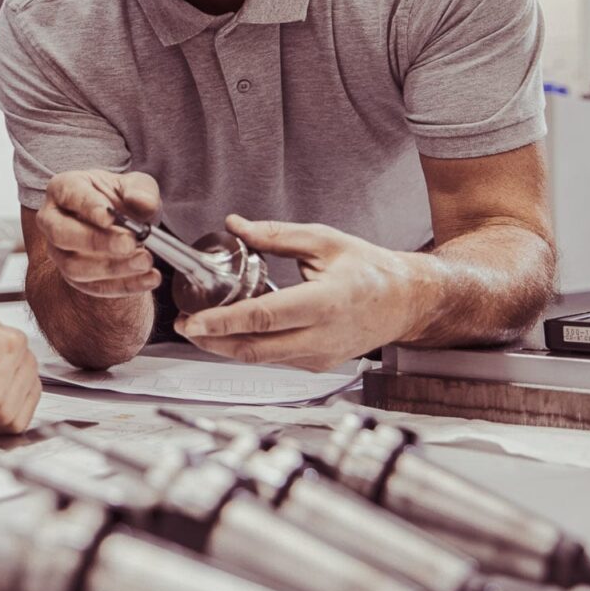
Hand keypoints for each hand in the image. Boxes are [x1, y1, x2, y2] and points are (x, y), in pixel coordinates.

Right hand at [37, 170, 163, 297]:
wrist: (123, 227)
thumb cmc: (122, 199)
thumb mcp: (136, 186)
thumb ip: (141, 191)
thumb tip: (142, 202)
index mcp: (63, 188)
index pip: (69, 194)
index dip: (88, 206)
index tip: (110, 217)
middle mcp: (52, 221)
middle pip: (61, 234)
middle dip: (96, 241)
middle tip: (129, 243)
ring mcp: (59, 252)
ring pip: (74, 266)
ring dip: (112, 268)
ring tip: (145, 261)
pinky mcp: (73, 278)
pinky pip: (93, 287)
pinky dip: (124, 285)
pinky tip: (150, 278)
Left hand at [174, 215, 423, 371]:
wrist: (406, 302)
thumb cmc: (369, 269)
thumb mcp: (324, 241)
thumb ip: (276, 235)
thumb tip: (235, 225)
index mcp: (325, 303)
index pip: (264, 318)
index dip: (224, 322)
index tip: (193, 320)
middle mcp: (322, 337)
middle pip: (255, 349)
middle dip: (212, 341)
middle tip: (183, 325)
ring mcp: (320, 357)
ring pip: (262, 359)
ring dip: (225, 346)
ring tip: (197, 328)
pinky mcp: (318, 365)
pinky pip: (274, 360)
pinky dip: (247, 348)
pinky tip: (228, 333)